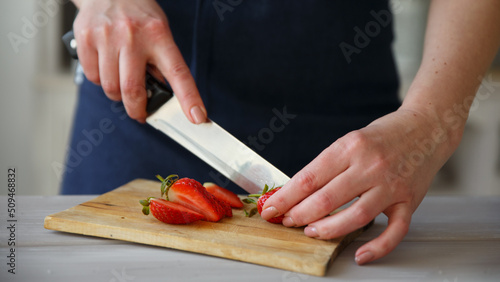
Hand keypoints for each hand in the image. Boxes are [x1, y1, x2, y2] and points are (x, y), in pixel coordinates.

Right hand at [72, 0, 205, 122]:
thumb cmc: (138, 15)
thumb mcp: (160, 32)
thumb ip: (161, 62)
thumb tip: (161, 94)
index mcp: (159, 35)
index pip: (178, 73)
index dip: (189, 98)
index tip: (197, 117)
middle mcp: (133, 36)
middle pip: (133, 90)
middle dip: (137, 109)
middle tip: (141, 112)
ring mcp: (107, 37)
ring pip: (110, 87)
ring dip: (117, 94)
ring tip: (122, 80)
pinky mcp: (85, 38)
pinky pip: (92, 76)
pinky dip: (100, 80)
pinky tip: (106, 67)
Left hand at [261, 108, 453, 264]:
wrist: (427, 128)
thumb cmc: (384, 136)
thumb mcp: (350, 141)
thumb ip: (328, 165)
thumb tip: (298, 191)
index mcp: (351, 147)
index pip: (310, 177)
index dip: (287, 197)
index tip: (272, 208)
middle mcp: (371, 166)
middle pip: (327, 198)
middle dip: (300, 214)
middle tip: (288, 221)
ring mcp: (392, 185)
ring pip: (355, 216)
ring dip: (328, 229)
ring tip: (311, 231)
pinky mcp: (409, 201)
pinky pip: (395, 231)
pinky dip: (377, 247)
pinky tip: (360, 255)